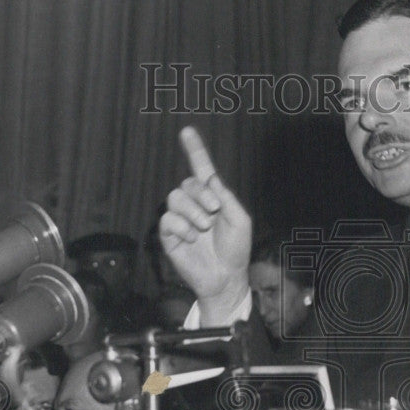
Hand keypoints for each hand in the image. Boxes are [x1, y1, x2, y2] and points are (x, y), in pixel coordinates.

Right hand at [161, 126, 251, 323]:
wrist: (226, 276)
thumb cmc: (236, 250)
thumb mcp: (240, 221)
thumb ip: (227, 198)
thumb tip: (210, 179)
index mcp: (213, 198)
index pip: (201, 169)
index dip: (195, 151)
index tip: (187, 132)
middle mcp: (194, 205)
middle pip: (187, 184)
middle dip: (201, 194)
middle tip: (214, 211)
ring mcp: (181, 220)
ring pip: (175, 198)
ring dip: (192, 211)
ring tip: (203, 227)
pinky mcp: (169, 235)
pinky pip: (168, 219)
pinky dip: (182, 227)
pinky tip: (191, 238)